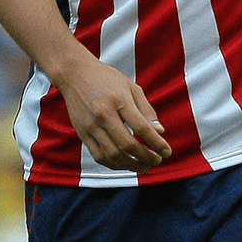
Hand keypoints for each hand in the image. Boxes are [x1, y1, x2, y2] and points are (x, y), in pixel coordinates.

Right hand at [56, 53, 170, 170]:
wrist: (74, 75)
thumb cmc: (107, 79)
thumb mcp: (131, 87)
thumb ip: (146, 110)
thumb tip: (160, 131)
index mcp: (119, 100)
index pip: (141, 127)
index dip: (156, 143)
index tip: (167, 151)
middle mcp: (103, 115)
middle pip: (127, 144)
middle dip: (145, 157)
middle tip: (157, 160)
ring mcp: (90, 126)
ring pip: (113, 154)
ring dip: (131, 164)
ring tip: (144, 166)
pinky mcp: (82, 133)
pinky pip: (99, 156)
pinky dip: (114, 164)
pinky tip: (126, 164)